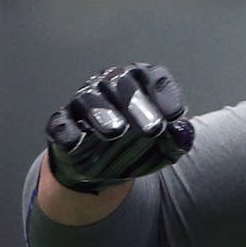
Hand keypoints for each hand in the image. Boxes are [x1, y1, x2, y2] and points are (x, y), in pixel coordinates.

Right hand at [45, 63, 194, 192]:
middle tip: (154, 129)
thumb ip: (177, 140)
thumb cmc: (139, 146)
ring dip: (103, 113)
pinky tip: (77, 144)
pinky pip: (62, 124)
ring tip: (117, 132)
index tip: (176, 115)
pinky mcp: (62, 122)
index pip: (153, 77)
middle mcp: (110, 85)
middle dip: (138, 105)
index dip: (165, 94)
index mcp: (139, 83)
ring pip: (89, 99)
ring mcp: (83, 102)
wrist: (106, 168)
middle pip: (122, 84)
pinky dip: (69, 133)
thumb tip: (183, 133)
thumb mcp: (164, 147)